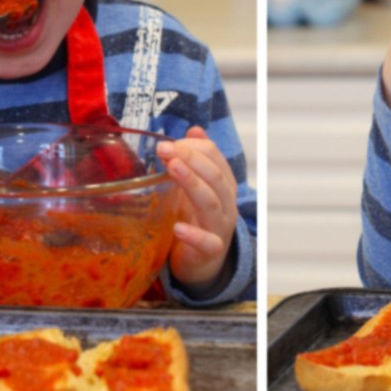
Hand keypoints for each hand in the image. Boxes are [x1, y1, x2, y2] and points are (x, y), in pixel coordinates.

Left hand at [157, 126, 238, 290]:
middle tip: (164, 150)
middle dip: (190, 159)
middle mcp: (225, 203)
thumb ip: (195, 159)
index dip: (192, 147)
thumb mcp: (194, 185)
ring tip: (172, 168)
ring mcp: (219, 227)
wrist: (202, 260)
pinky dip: (194, 235)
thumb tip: (195, 130)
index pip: (214, 157)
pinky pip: (207, 243)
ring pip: (211, 203)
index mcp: (222, 183)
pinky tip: (178, 228)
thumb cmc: (196, 218)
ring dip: (191, 183)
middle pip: (214, 176)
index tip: (165, 143)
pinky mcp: (210, 251)